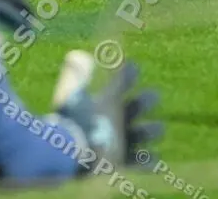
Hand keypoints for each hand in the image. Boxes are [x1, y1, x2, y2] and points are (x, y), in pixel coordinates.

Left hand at [47, 53, 162, 174]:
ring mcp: (120, 138)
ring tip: (156, 128)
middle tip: (152, 96)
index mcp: (106, 99)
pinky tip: (153, 158)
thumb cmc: (68, 123)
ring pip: (144, 132)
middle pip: (139, 105)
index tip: (133, 67)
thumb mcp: (72, 97)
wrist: (61, 153)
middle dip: (147, 100)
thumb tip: (77, 57)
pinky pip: (139, 161)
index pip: (123, 81)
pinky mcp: (120, 160)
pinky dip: (148, 161)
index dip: (130, 73)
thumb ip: (76, 76)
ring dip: (151, 130)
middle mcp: (116, 117)